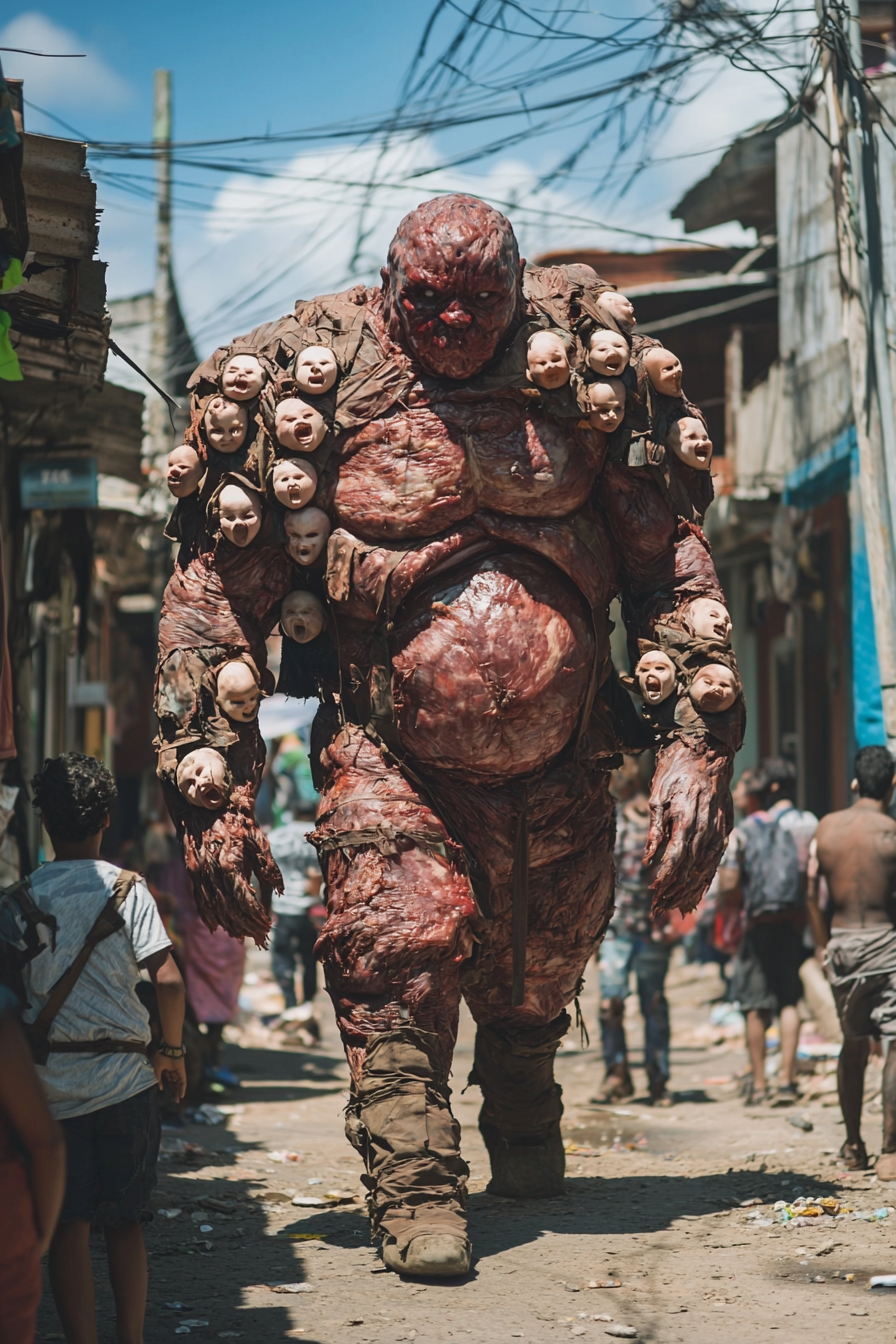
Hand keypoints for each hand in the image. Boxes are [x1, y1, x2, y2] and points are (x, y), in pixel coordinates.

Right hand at [155, 1053, 186, 1102]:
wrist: (169, 1049)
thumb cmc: (162, 1057)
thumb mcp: (157, 1069)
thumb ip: (158, 1078)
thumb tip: (160, 1087)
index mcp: (166, 1070)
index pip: (167, 1080)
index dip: (165, 1086)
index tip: (163, 1090)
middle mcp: (173, 1072)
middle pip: (174, 1084)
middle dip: (174, 1092)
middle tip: (175, 1100)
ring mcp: (178, 1072)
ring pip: (178, 1084)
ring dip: (178, 1092)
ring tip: (177, 1101)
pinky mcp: (182, 1072)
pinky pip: (183, 1082)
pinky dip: (183, 1088)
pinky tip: (182, 1095)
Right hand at [181, 793, 281, 944]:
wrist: (208, 804)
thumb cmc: (239, 821)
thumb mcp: (259, 840)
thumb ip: (268, 868)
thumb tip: (280, 893)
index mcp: (231, 863)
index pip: (245, 900)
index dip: (256, 916)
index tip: (267, 927)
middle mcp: (212, 871)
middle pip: (229, 908)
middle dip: (244, 925)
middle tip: (258, 937)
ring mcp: (199, 872)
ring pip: (213, 907)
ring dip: (228, 923)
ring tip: (241, 935)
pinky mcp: (192, 870)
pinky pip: (199, 898)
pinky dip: (207, 914)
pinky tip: (215, 926)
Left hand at [644, 735, 732, 916]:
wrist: (707, 753)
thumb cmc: (676, 773)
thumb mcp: (657, 797)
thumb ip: (655, 830)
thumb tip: (648, 859)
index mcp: (687, 817)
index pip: (677, 856)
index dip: (666, 877)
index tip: (653, 891)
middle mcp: (707, 827)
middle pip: (692, 867)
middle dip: (675, 890)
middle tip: (660, 907)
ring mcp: (720, 829)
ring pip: (706, 867)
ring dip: (691, 889)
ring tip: (677, 907)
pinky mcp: (726, 828)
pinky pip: (717, 859)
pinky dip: (707, 877)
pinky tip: (698, 891)